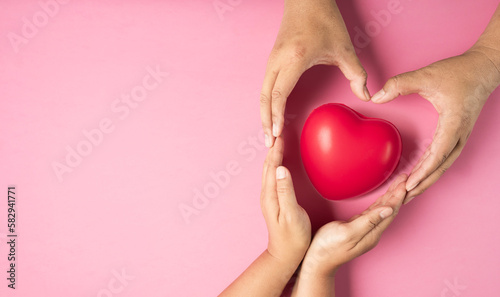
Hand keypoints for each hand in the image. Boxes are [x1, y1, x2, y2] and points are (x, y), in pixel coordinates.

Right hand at [261, 0, 369, 147]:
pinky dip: (266, 105)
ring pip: (262, 94)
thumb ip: (357, 74)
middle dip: (266, 123)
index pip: (279, 94)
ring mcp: (271, 60)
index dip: (277, 116)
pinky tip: (270, 116)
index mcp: (294, 59)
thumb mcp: (344, 47)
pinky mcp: (272, 60)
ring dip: (263, 115)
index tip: (277, 134)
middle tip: (269, 144)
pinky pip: (265, 87)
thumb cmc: (323, 20)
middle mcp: (277, 61)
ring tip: (268, 135)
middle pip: (265, 98)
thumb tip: (367, 96)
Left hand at [261, 137, 311, 264]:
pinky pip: (273, 177)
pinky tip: (280, 163)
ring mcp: (269, 197)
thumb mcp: (292, 214)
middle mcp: (267, 194)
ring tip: (278, 142)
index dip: (277, 149)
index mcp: (271, 195)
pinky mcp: (274, 201)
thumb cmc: (292, 237)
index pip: (273, 166)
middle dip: (274, 148)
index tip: (281, 134)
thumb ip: (286, 191)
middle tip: (279, 132)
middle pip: (268, 165)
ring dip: (273, 155)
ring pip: (269, 170)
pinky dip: (276, 164)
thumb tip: (282, 169)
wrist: (285, 255)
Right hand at [298, 174, 407, 278]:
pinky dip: (380, 202)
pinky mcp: (358, 227)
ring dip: (391, 196)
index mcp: (373, 233)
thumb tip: (388, 210)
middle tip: (404, 178)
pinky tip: (383, 198)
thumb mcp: (348, 232)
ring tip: (398, 184)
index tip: (404, 182)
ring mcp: (366, 230)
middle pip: (390, 210)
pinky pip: (374, 212)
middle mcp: (372, 232)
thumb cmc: (329, 247)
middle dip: (397, 193)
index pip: (390, 211)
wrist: (317, 260)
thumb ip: (368, 221)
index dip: (397, 196)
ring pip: (383, 210)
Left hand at [371, 48, 499, 203]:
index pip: (439, 154)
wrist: (483, 69)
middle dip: (423, 184)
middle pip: (441, 167)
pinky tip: (418, 177)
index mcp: (454, 123)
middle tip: (402, 198)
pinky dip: (430, 170)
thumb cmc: (458, 72)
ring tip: (408, 194)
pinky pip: (443, 158)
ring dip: (427, 180)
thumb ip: (400, 84)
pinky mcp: (457, 135)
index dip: (424, 171)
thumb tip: (376, 96)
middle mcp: (459, 134)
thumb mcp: (427, 75)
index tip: (410, 184)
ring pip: (443, 166)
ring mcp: (460, 136)